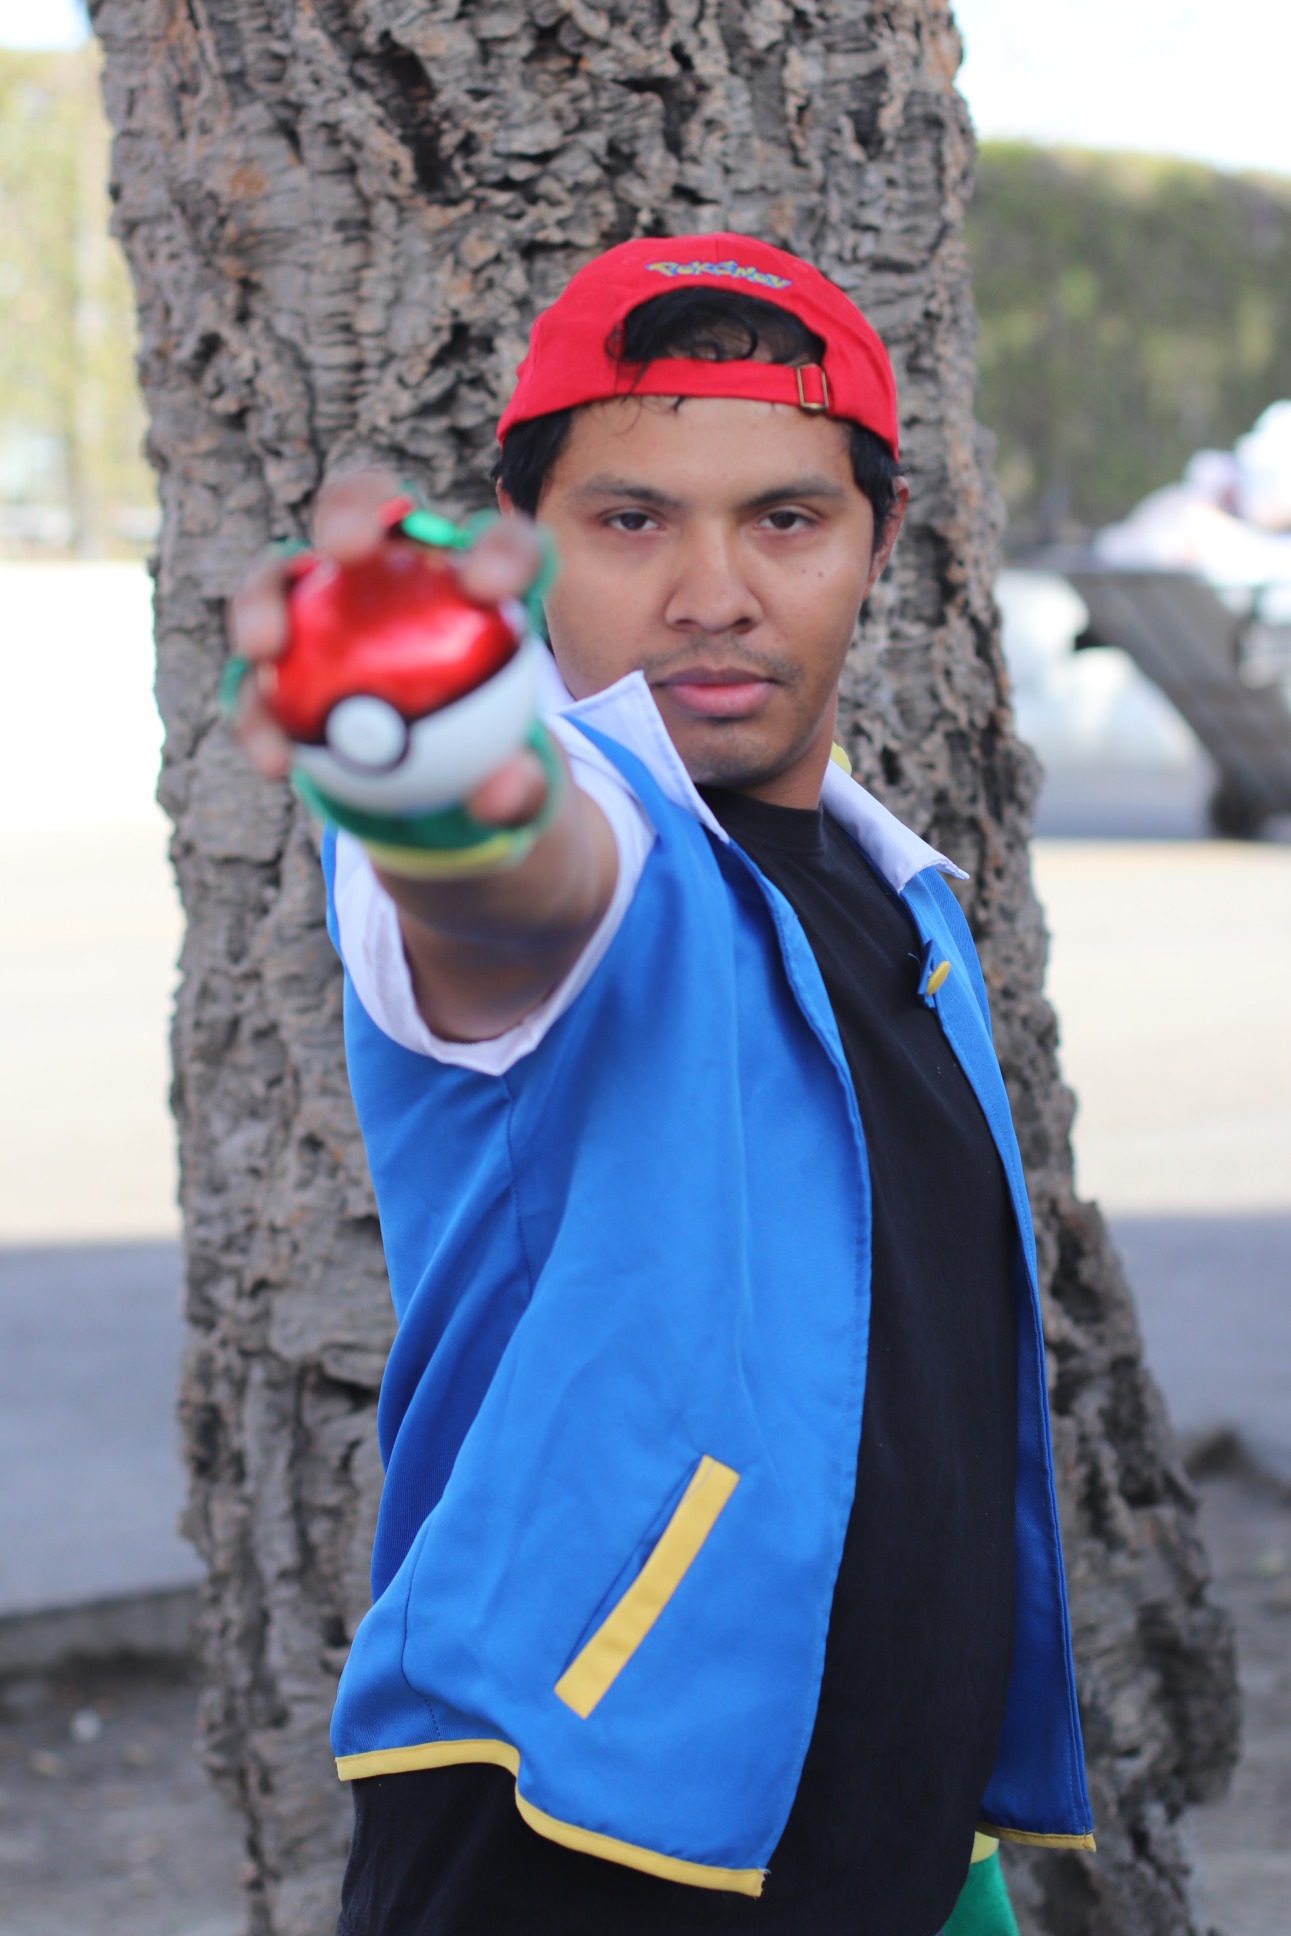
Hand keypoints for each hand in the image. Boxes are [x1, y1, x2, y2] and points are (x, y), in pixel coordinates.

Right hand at [226, 468, 547, 824]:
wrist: (444, 805)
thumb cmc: (496, 777)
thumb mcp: (530, 796)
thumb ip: (525, 790)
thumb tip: (499, 792)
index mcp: (483, 586)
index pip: (504, 551)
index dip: (498, 552)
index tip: (486, 591)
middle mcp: (400, 574)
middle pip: (373, 512)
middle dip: (353, 509)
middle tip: (345, 551)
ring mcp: (330, 611)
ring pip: (285, 575)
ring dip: (265, 598)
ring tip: (266, 648)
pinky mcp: (284, 665)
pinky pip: (256, 679)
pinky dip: (255, 711)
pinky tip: (274, 759)